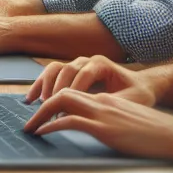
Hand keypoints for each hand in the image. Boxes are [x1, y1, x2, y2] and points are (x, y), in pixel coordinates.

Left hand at [20, 89, 172, 160]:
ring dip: (41, 114)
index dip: (53, 97)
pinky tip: (43, 132)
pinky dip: (52, 125)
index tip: (40, 110)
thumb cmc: (154, 132)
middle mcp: (101, 101)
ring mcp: (102, 112)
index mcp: (106, 98)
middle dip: (41, 103)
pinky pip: (70, 120)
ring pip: (61, 101)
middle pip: (62, 91)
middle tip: (28, 119)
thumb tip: (95, 127)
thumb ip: (110, 118)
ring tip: (31, 127)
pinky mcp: (103, 128)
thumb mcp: (127, 120)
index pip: (73, 90)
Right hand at [24, 54, 160, 105]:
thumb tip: (96, 111)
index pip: (83, 75)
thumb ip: (114, 103)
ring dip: (44, 86)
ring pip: (54, 69)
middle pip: (65, 71)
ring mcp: (77, 65)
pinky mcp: (70, 72)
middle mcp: (87, 61)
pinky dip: (40, 84)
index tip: (66, 110)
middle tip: (48, 110)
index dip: (73, 92)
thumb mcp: (131, 100)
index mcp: (101, 64)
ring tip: (36, 103)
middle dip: (56, 91)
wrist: (141, 86)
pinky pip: (50, 74)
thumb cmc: (138, 94)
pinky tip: (31, 98)